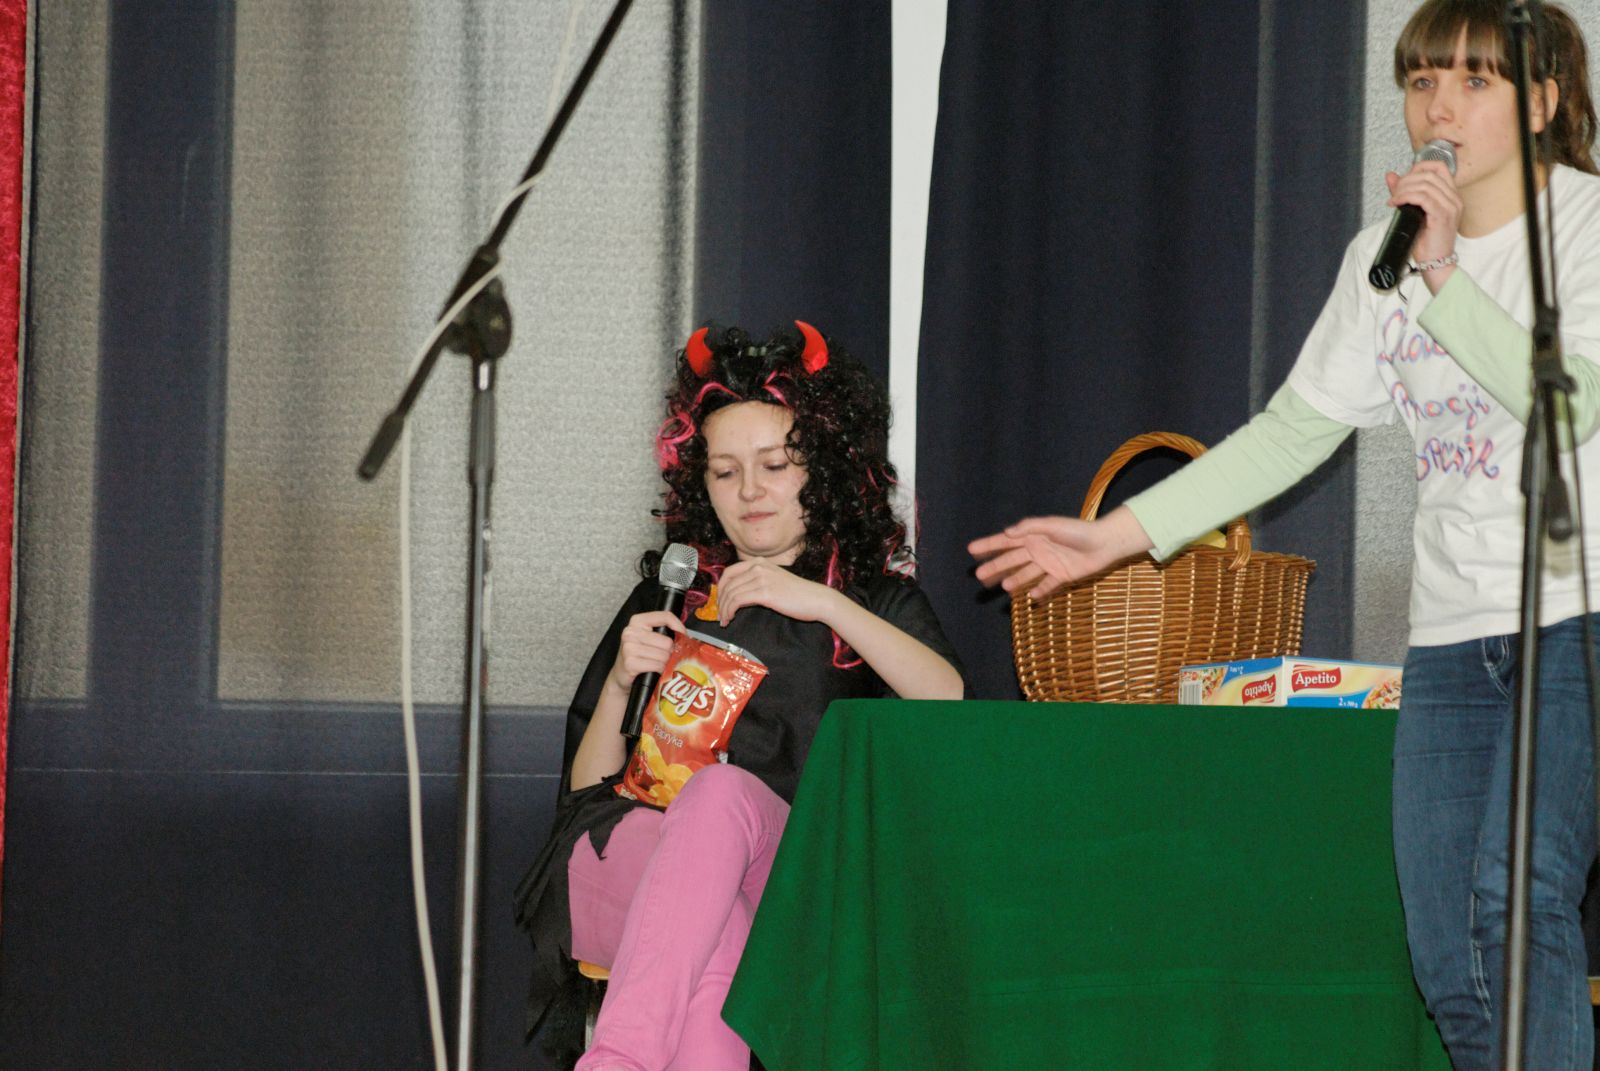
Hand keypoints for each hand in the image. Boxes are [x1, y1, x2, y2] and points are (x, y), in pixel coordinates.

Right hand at [608, 610, 684, 692]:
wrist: (621, 675)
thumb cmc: (637, 656)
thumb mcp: (648, 638)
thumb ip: (663, 633)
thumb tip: (684, 636)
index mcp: (637, 621)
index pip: (665, 616)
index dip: (678, 626)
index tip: (683, 636)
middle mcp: (631, 632)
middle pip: (667, 641)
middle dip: (670, 652)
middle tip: (666, 657)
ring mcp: (629, 647)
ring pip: (663, 655)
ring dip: (665, 663)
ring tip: (659, 664)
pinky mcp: (630, 663)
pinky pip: (657, 665)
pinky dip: (660, 670)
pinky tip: (655, 670)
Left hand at [715, 560, 838, 626]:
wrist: (815, 599)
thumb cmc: (797, 594)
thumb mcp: (773, 581)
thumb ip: (756, 582)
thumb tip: (737, 595)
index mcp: (759, 562)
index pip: (729, 572)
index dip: (721, 588)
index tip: (720, 601)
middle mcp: (758, 566)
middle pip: (728, 583)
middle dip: (720, 601)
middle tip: (720, 615)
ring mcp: (761, 578)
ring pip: (731, 593)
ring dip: (724, 609)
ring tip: (724, 620)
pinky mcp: (764, 592)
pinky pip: (737, 600)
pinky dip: (730, 611)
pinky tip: (730, 618)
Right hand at [969, 509, 1148, 599]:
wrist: (1105, 543)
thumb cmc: (1078, 530)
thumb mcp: (1052, 525)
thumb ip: (1030, 528)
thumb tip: (1008, 533)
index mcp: (1033, 536)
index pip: (1006, 541)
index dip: (988, 545)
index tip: (971, 549)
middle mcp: (1038, 550)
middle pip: (1011, 560)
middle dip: (995, 566)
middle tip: (979, 575)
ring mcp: (1049, 564)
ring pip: (1026, 573)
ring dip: (1014, 580)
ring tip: (1003, 587)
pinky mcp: (1061, 575)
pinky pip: (1047, 585)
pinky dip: (1039, 591)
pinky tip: (1031, 597)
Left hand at [1386, 160, 1461, 288]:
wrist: (1436, 263)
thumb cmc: (1427, 241)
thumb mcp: (1414, 212)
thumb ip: (1404, 192)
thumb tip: (1390, 175)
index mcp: (1451, 195)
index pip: (1439, 167)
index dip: (1419, 167)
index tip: (1403, 180)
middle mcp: (1454, 198)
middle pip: (1429, 174)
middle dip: (1407, 180)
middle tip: (1394, 193)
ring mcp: (1450, 206)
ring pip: (1425, 184)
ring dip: (1403, 189)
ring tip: (1394, 200)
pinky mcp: (1442, 216)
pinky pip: (1423, 198)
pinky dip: (1406, 197)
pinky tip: (1396, 203)